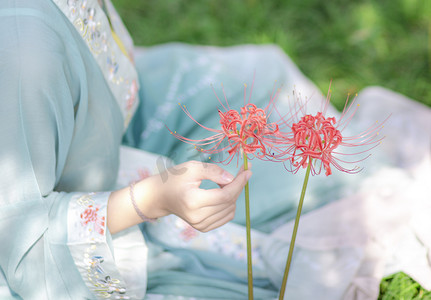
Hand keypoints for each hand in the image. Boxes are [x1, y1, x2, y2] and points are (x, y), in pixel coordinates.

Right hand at [137, 161, 251, 231]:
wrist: (160, 196)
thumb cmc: (175, 178)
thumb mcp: (192, 168)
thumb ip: (213, 171)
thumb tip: (232, 178)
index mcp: (193, 201)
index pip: (225, 195)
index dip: (239, 183)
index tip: (248, 170)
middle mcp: (197, 217)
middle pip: (229, 202)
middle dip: (238, 185)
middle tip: (241, 171)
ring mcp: (200, 225)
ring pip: (230, 210)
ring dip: (233, 194)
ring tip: (224, 182)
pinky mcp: (203, 228)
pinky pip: (226, 216)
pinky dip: (229, 204)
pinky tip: (221, 193)